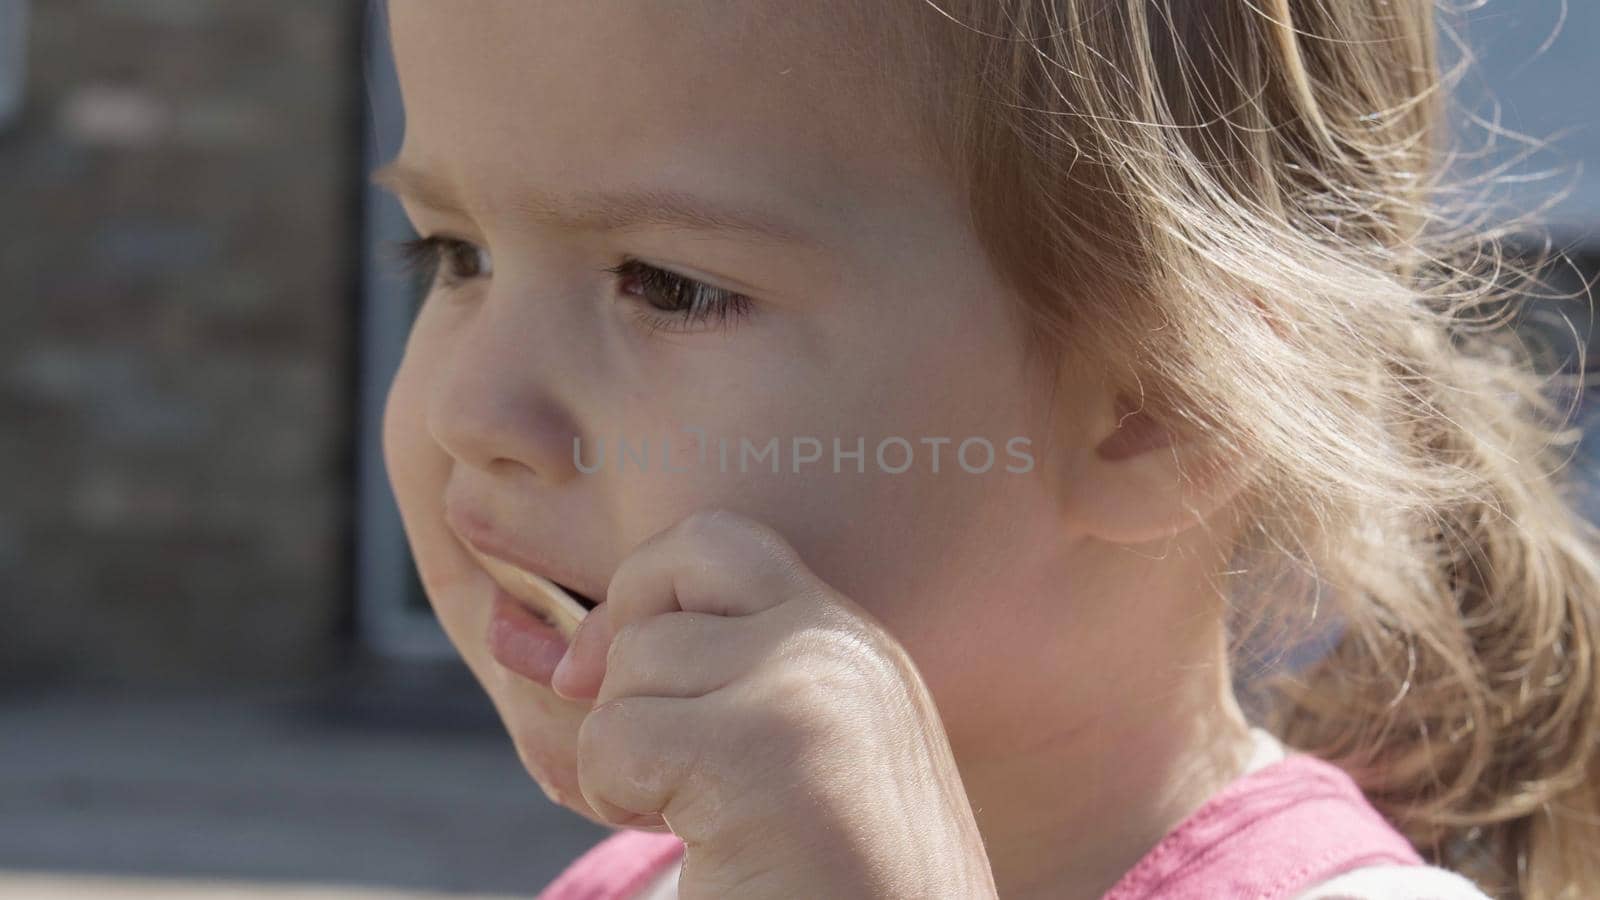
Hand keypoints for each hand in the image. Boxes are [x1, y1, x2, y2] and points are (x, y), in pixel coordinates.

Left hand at [550, 509, 997, 898]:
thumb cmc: (823, 880)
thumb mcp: (764, 760)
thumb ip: (688, 686)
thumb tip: (535, 643)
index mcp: (856, 649)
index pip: (724, 542)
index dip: (649, 587)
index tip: (616, 678)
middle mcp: (843, 647)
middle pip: (680, 558)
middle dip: (626, 642)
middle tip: (646, 744)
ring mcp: (809, 690)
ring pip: (633, 665)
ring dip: (627, 752)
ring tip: (700, 820)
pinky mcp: (764, 753)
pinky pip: (616, 738)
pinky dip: (619, 798)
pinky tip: (700, 847)